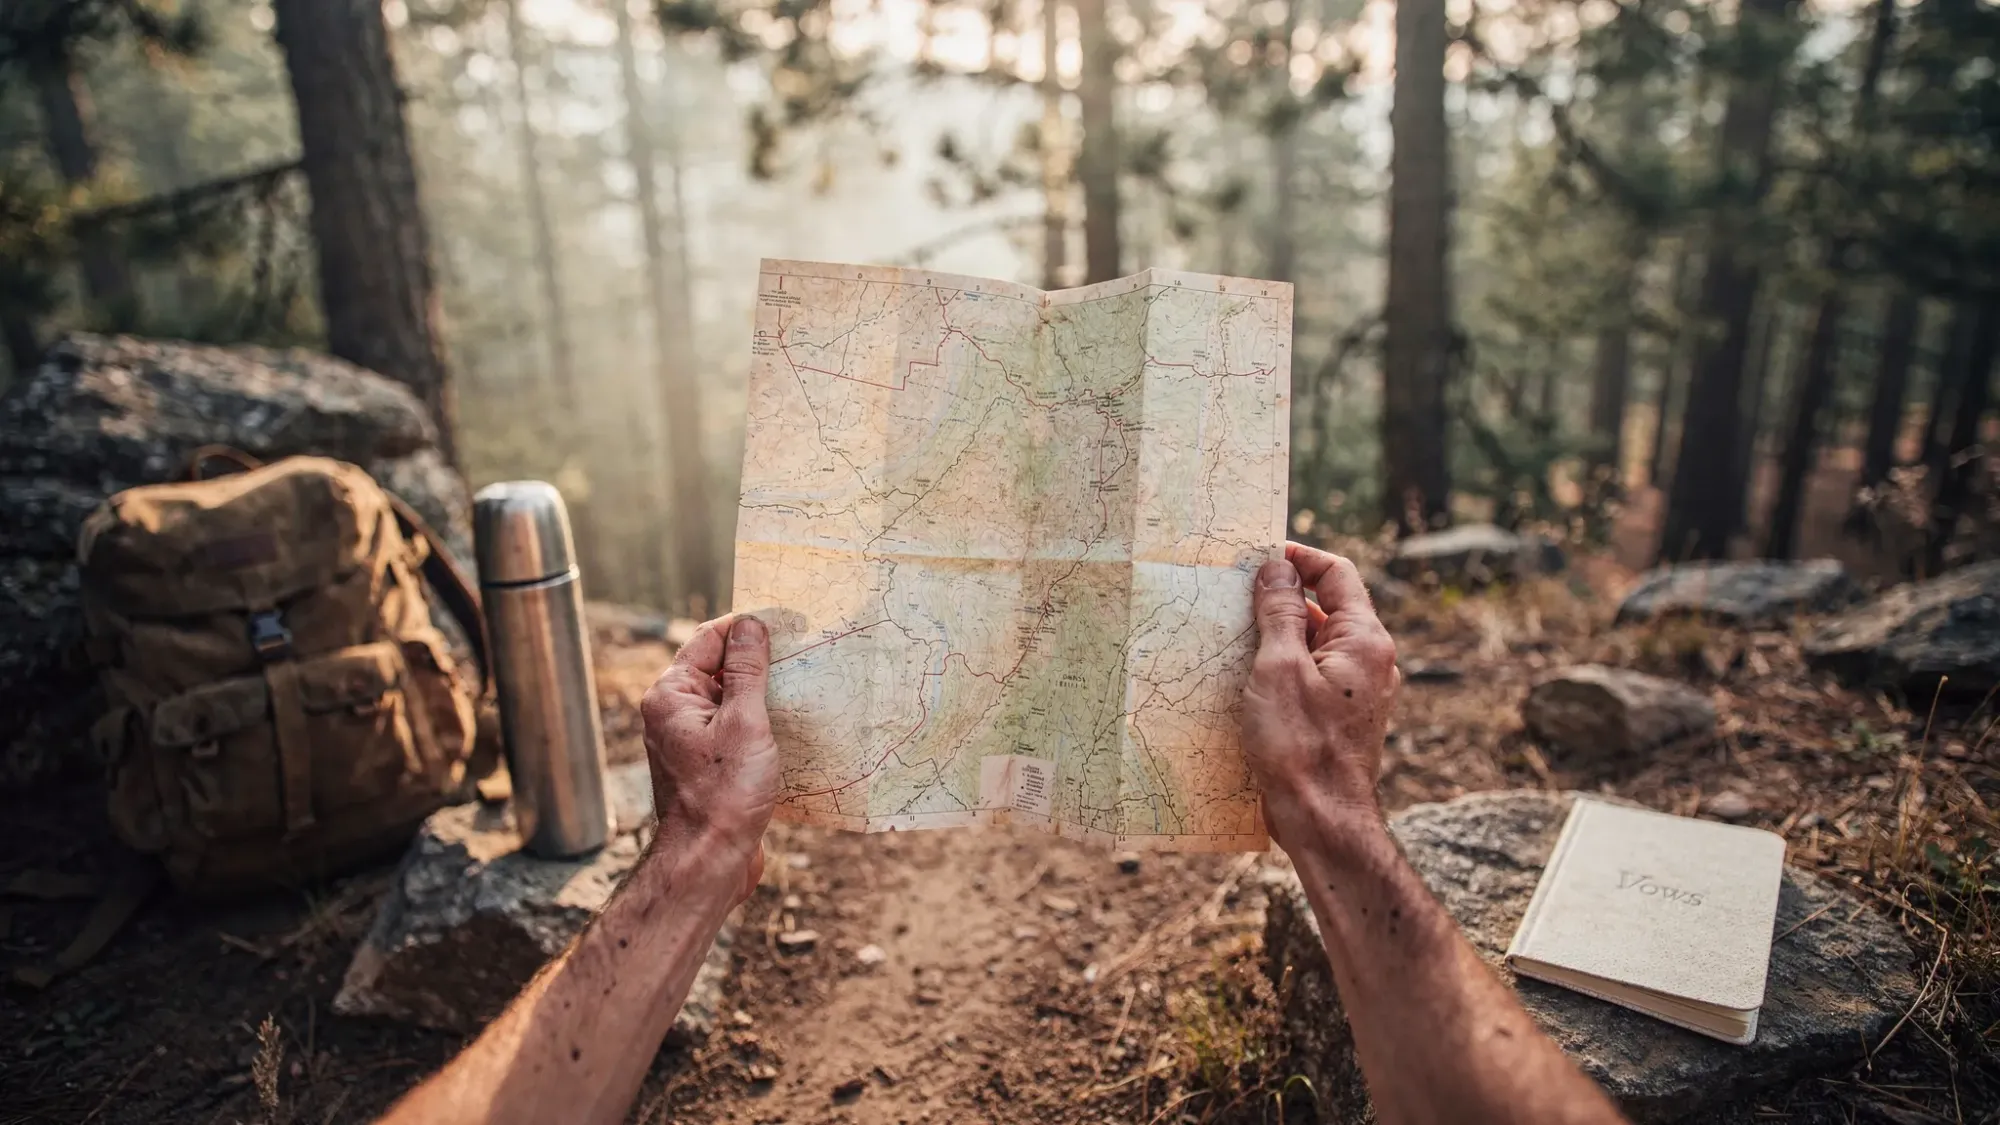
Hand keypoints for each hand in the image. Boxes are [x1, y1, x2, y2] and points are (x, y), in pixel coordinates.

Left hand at [640, 614, 780, 900]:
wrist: (709, 861)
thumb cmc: (724, 795)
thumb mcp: (744, 723)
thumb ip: (747, 670)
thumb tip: (750, 625)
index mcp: (672, 695)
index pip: (709, 639)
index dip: (748, 627)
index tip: (789, 622)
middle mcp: (674, 713)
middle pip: (720, 667)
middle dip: (759, 660)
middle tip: (802, 652)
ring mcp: (689, 739)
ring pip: (730, 699)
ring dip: (764, 693)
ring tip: (803, 686)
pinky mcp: (707, 764)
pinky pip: (735, 728)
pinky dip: (761, 722)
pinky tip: (791, 725)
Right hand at [1242, 543, 1399, 850]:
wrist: (1322, 821)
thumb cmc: (1300, 746)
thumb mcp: (1278, 668)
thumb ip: (1279, 612)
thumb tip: (1276, 568)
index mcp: (1365, 640)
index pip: (1337, 574)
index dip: (1299, 558)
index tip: (1259, 556)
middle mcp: (1371, 662)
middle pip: (1326, 608)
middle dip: (1281, 598)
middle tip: (1235, 596)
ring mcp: (1358, 692)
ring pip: (1315, 645)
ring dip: (1277, 636)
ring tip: (1233, 637)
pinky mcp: (1340, 718)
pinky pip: (1311, 676)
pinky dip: (1282, 668)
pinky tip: (1246, 679)